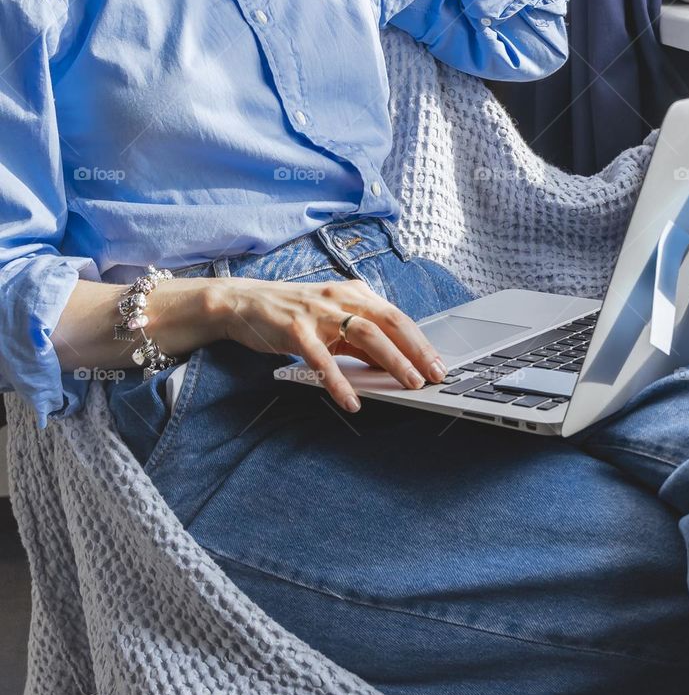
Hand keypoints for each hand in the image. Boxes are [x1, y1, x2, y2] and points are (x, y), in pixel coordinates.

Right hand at [207, 275, 446, 411]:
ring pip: (365, 334)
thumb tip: (394, 363)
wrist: (244, 303)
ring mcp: (318, 312)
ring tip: (407, 385)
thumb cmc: (293, 314)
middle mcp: (341, 297)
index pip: (397, 316)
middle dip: (416, 350)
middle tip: (434, 376)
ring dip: (391, 361)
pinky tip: (352, 401)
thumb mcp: (333, 320)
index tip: (439, 364)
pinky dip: (339, 382)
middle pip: (389, 322)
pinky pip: (322, 359)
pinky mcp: (295, 329)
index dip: (421, 341)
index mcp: (355, 294)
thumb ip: (361, 339)